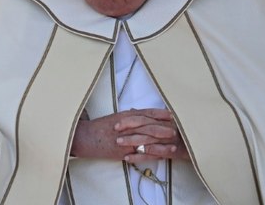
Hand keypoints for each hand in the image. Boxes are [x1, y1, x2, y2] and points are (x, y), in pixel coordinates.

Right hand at [71, 108, 188, 161]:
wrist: (87, 138)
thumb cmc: (100, 127)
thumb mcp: (115, 117)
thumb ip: (129, 115)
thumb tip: (138, 111)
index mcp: (126, 115)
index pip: (147, 113)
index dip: (160, 114)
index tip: (172, 114)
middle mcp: (127, 125)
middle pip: (150, 125)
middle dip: (164, 126)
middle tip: (177, 128)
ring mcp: (126, 138)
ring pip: (147, 138)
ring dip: (161, 139)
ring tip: (173, 141)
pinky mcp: (123, 150)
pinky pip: (139, 152)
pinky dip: (151, 152)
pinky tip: (160, 154)